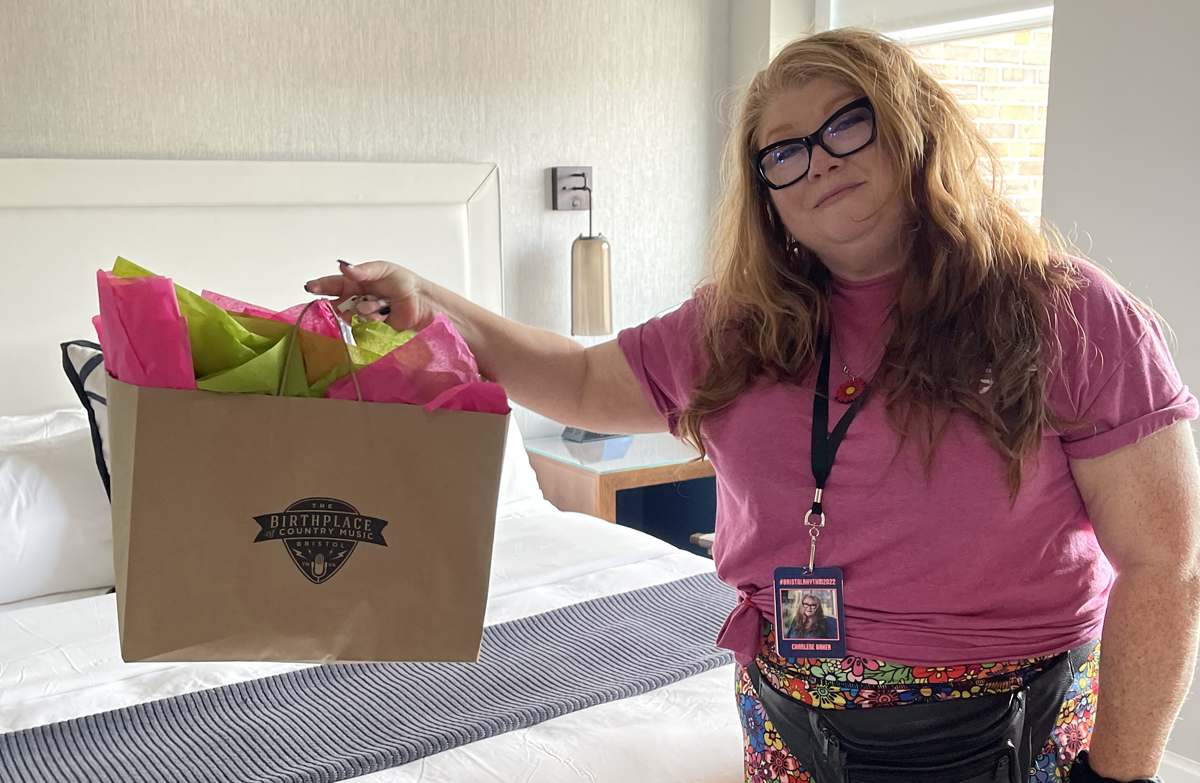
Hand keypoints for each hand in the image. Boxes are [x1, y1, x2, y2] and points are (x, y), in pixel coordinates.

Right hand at [305, 261, 433, 332]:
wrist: (420, 303)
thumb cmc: (403, 283)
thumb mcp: (383, 269)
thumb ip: (363, 270)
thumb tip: (344, 267)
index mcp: (355, 282)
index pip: (332, 284)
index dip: (320, 286)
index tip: (310, 287)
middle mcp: (355, 299)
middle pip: (336, 303)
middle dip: (339, 304)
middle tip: (350, 301)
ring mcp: (362, 315)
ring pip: (351, 315)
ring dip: (367, 309)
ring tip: (382, 304)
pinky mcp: (369, 329)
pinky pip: (362, 327)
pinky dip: (373, 320)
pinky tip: (384, 315)